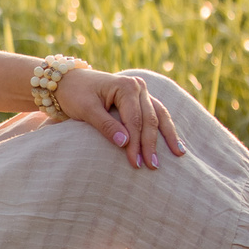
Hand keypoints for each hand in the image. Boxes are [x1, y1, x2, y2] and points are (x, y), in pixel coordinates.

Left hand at [57, 68, 183, 169]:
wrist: (70, 81)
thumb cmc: (75, 94)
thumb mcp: (86, 109)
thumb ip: (106, 125)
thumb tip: (125, 143)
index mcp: (126, 86)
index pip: (134, 120)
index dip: (136, 143)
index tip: (136, 163)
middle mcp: (138, 86)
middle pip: (149, 119)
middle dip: (150, 144)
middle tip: (153, 166)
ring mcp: (142, 91)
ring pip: (159, 116)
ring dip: (167, 136)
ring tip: (178, 154)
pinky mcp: (141, 98)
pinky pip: (157, 114)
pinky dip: (165, 128)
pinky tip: (174, 143)